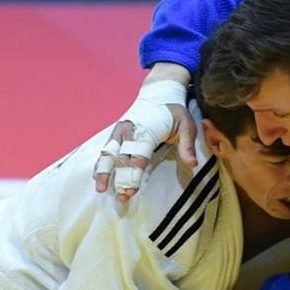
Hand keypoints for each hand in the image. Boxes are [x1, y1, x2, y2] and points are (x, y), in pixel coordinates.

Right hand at [93, 62, 194, 202]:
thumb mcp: (187, 125)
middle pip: (121, 158)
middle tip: (120, 197)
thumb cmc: (175, 111)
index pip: (138, 156)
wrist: (160, 92)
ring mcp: (120, 131)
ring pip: (108, 153)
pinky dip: (100, 163)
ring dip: (104, 172)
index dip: (134, 174)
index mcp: (146, 130)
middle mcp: (129, 130)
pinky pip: (105, 149)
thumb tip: (192, 164)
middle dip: (120, 178)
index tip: (131, 191)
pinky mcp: (116, 133)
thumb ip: (187, 145)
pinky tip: (97, 177)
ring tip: (101, 189)